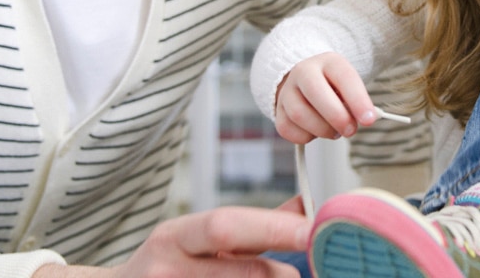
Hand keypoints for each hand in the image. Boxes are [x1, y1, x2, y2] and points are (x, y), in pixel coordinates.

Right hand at [34, 197, 310, 277]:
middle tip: (296, 271)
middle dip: (279, 273)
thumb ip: (253, 227)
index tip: (313, 230)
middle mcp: (167, 271)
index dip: (273, 227)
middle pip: (245, 273)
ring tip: (274, 276)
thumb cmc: (167, 272)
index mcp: (174, 238)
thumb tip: (305, 208)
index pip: (226, 226)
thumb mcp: (199, 241)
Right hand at [274, 52, 376, 143]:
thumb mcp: (348, 85)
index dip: (358, 100)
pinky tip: (315, 130)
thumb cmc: (333, 85)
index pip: (344, 77)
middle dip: (337, 117)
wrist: (305, 79)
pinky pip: (288, 130)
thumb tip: (366, 118)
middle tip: (350, 130)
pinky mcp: (278, 110)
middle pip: (316, 92)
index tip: (369, 119)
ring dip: (322, 130)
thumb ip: (358, 101)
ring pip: (299, 114)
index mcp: (328, 62)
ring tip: (334, 131)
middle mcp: (303, 72)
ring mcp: (287, 90)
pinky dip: (305, 137)